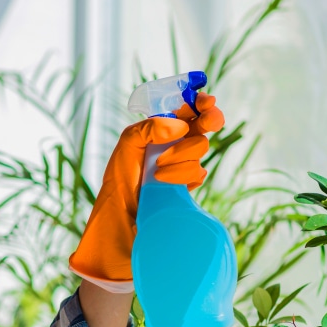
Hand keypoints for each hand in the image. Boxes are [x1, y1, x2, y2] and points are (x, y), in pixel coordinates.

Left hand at [68, 93, 224, 289]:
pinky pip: (199, 173)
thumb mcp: (127, 148)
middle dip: (206, 122)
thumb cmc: (119, 184)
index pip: (185, 109)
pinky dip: (185, 177)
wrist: (122, 224)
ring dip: (181, 158)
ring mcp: (180, 166)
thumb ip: (149, 129)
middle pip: (201, 126)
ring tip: (157, 172)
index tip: (205, 102)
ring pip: (200, 150)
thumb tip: (179, 126)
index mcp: (157, 131)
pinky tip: (167, 184)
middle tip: (207, 122)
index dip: (199, 103)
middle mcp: (170, 146)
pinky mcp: (186, 187)